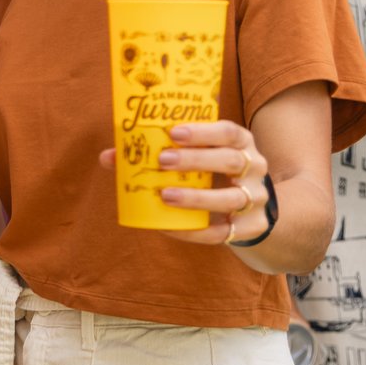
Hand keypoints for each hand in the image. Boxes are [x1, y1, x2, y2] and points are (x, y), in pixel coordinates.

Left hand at [97, 119, 270, 246]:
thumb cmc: (212, 172)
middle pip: (231, 161)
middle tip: (163, 160)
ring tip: (166, 195)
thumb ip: (155, 153)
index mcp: (241, 143)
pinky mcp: (250, 227)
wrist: (251, 208)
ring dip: (197, 198)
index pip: (229, 132)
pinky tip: (168, 227)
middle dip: (197, 160)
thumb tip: (109, 157)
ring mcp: (256, 199)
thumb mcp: (196, 156)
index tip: (174, 133)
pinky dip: (194, 232)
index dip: (204, 131)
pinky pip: (222, 233)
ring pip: (232, 198)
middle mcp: (255, 168)